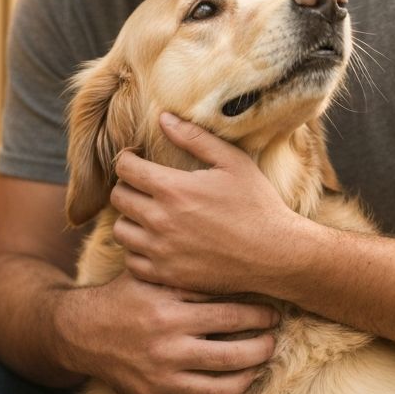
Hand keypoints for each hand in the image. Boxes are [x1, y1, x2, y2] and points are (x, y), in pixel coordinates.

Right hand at [54, 271, 278, 393]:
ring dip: (249, 374)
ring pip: (219, 385)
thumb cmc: (124, 295)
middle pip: (231, 354)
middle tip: (275, 338)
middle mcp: (166, 347)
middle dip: (261, 347)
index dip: (258, 316)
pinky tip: (237, 383)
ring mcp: (161, 377)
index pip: (228, 316)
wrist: (81, 332)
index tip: (274, 312)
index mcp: (169, 312)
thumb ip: (188, 275)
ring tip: (263, 362)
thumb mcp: (153, 276)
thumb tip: (236, 267)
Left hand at [110, 113, 302, 292]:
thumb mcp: (232, 161)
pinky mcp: (167, 275)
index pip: (125, 168)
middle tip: (145, 185)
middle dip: (127, 186)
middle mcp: (160, 220)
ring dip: (130, 218)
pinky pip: (132, 262)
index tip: (138, 159)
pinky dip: (138, 250)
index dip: (128, 159)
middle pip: (118, 197)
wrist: (275, 254)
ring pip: (120, 231)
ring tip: (148, 213)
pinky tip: (156, 241)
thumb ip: (194, 137)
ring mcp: (161, 251)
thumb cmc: (257, 204)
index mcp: (173, 189)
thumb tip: (162, 118)